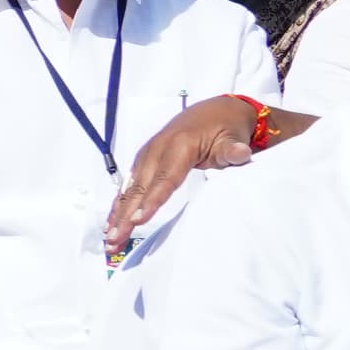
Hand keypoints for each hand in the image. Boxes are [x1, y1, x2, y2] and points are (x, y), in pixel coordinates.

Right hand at [106, 93, 265, 255]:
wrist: (213, 111)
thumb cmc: (224, 128)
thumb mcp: (232, 137)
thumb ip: (233, 149)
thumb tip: (241, 153)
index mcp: (179, 145)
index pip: (165, 178)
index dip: (151, 200)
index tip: (138, 220)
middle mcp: (157, 149)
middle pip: (140, 187)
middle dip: (126, 214)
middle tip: (115, 238)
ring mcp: (147, 155)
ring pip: (130, 188)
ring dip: (117, 213)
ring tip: (109, 238)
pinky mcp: (143, 160)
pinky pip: (129, 185)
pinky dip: (119, 204)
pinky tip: (111, 222)